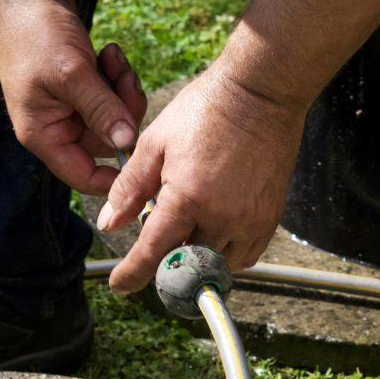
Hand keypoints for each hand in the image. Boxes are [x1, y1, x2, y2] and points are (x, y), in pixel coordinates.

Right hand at [0, 0, 146, 194]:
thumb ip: (102, 110)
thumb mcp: (71, 73)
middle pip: (106, 142)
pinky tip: (109, 52)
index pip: (83, 176)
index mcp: (44, 134)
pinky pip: (111, 95)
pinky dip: (116, 76)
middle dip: (123, 112)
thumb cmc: (33, 33)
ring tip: (115, 58)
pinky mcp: (81, 87)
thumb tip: (128, 143)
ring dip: (122, 89)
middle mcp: (56, 126)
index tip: (142, 158)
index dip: (114, 178)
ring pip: (113, 117)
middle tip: (126, 79)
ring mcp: (69, 106)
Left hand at [96, 65, 306, 293]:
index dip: (132, 274)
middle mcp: (222, 217)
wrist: (261, 93)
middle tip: (157, 246)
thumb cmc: (205, 110)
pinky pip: (245, 256)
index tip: (119, 285)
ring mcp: (250, 220)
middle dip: (167, 263)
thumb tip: (109, 224)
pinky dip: (225, 255)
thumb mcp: (154, 143)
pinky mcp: (270, 218)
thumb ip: (128, 188)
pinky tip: (213, 234)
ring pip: (217, 266)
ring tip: (187, 232)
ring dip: (197, 260)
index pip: (153, 252)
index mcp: (187, 197)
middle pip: (186, 265)